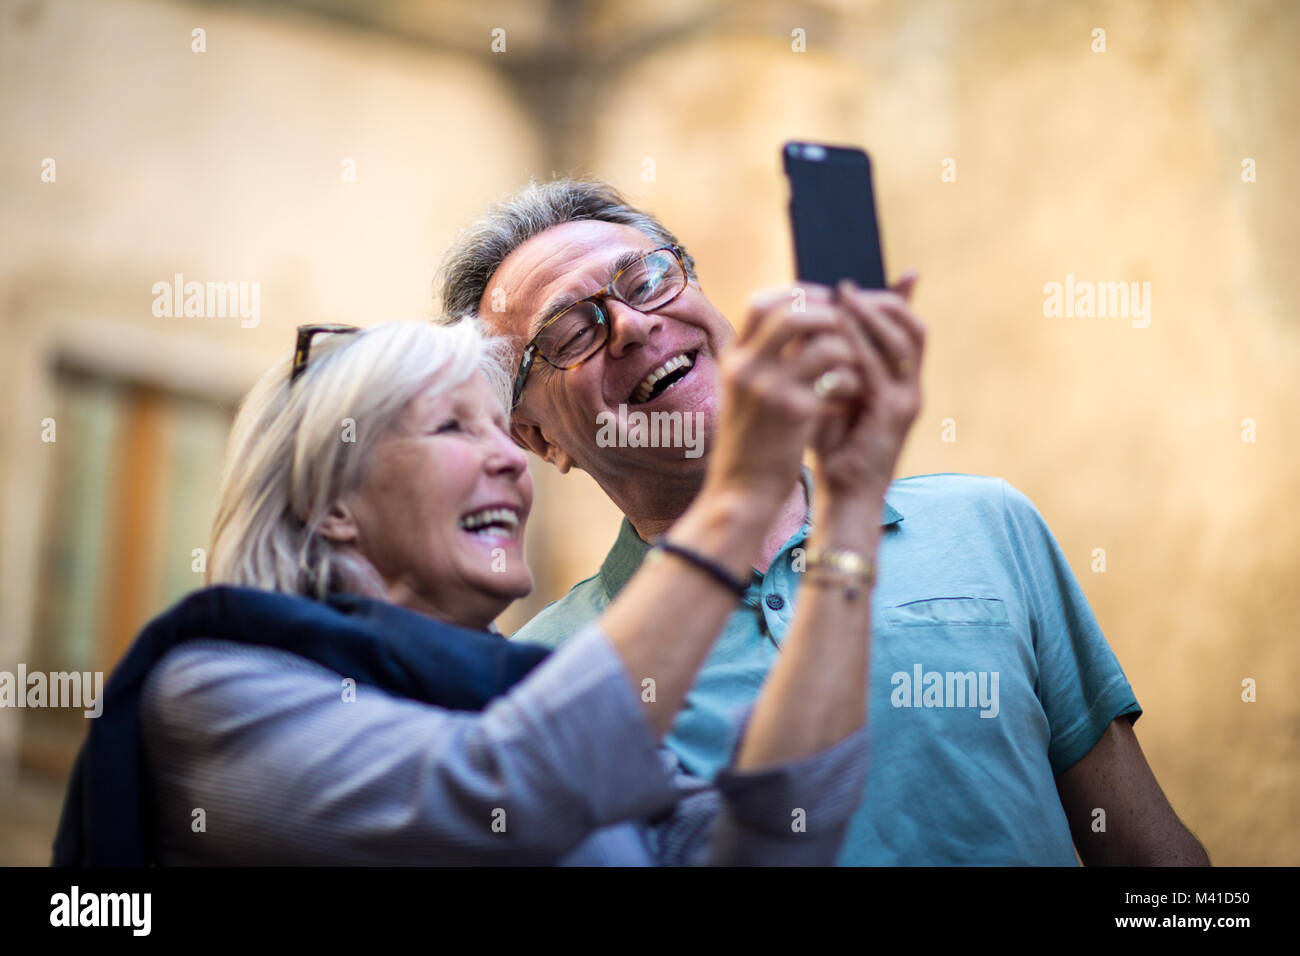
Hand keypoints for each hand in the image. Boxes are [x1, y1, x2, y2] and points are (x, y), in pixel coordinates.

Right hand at [705, 283, 857, 507]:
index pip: (763, 302)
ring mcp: (770, 388)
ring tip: (851, 367)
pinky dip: (851, 380)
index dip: (798, 294)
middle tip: (847, 327)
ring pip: (824, 343)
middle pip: (794, 312)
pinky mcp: (794, 412)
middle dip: (828, 313)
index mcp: (735, 359)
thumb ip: (763, 359)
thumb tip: (799, 322)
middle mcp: (747, 367)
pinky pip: (837, 377)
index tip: (824, 302)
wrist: (740, 491)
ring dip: (847, 350)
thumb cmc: (750, 442)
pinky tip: (851, 394)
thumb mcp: (745, 394)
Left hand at [810, 271, 924, 504]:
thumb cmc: (835, 447)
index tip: (857, 283)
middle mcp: (912, 389)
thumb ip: (835, 362)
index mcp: (904, 384)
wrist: (845, 495)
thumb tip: (813, 325)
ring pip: (900, 343)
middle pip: (913, 328)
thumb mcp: (835, 397)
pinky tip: (834, 334)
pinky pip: (878, 370)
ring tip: (840, 300)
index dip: (893, 300)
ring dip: (869, 317)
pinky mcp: (892, 415)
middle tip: (845, 289)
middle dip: (881, 302)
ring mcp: (907, 402)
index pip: (911, 329)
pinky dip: (858, 346)